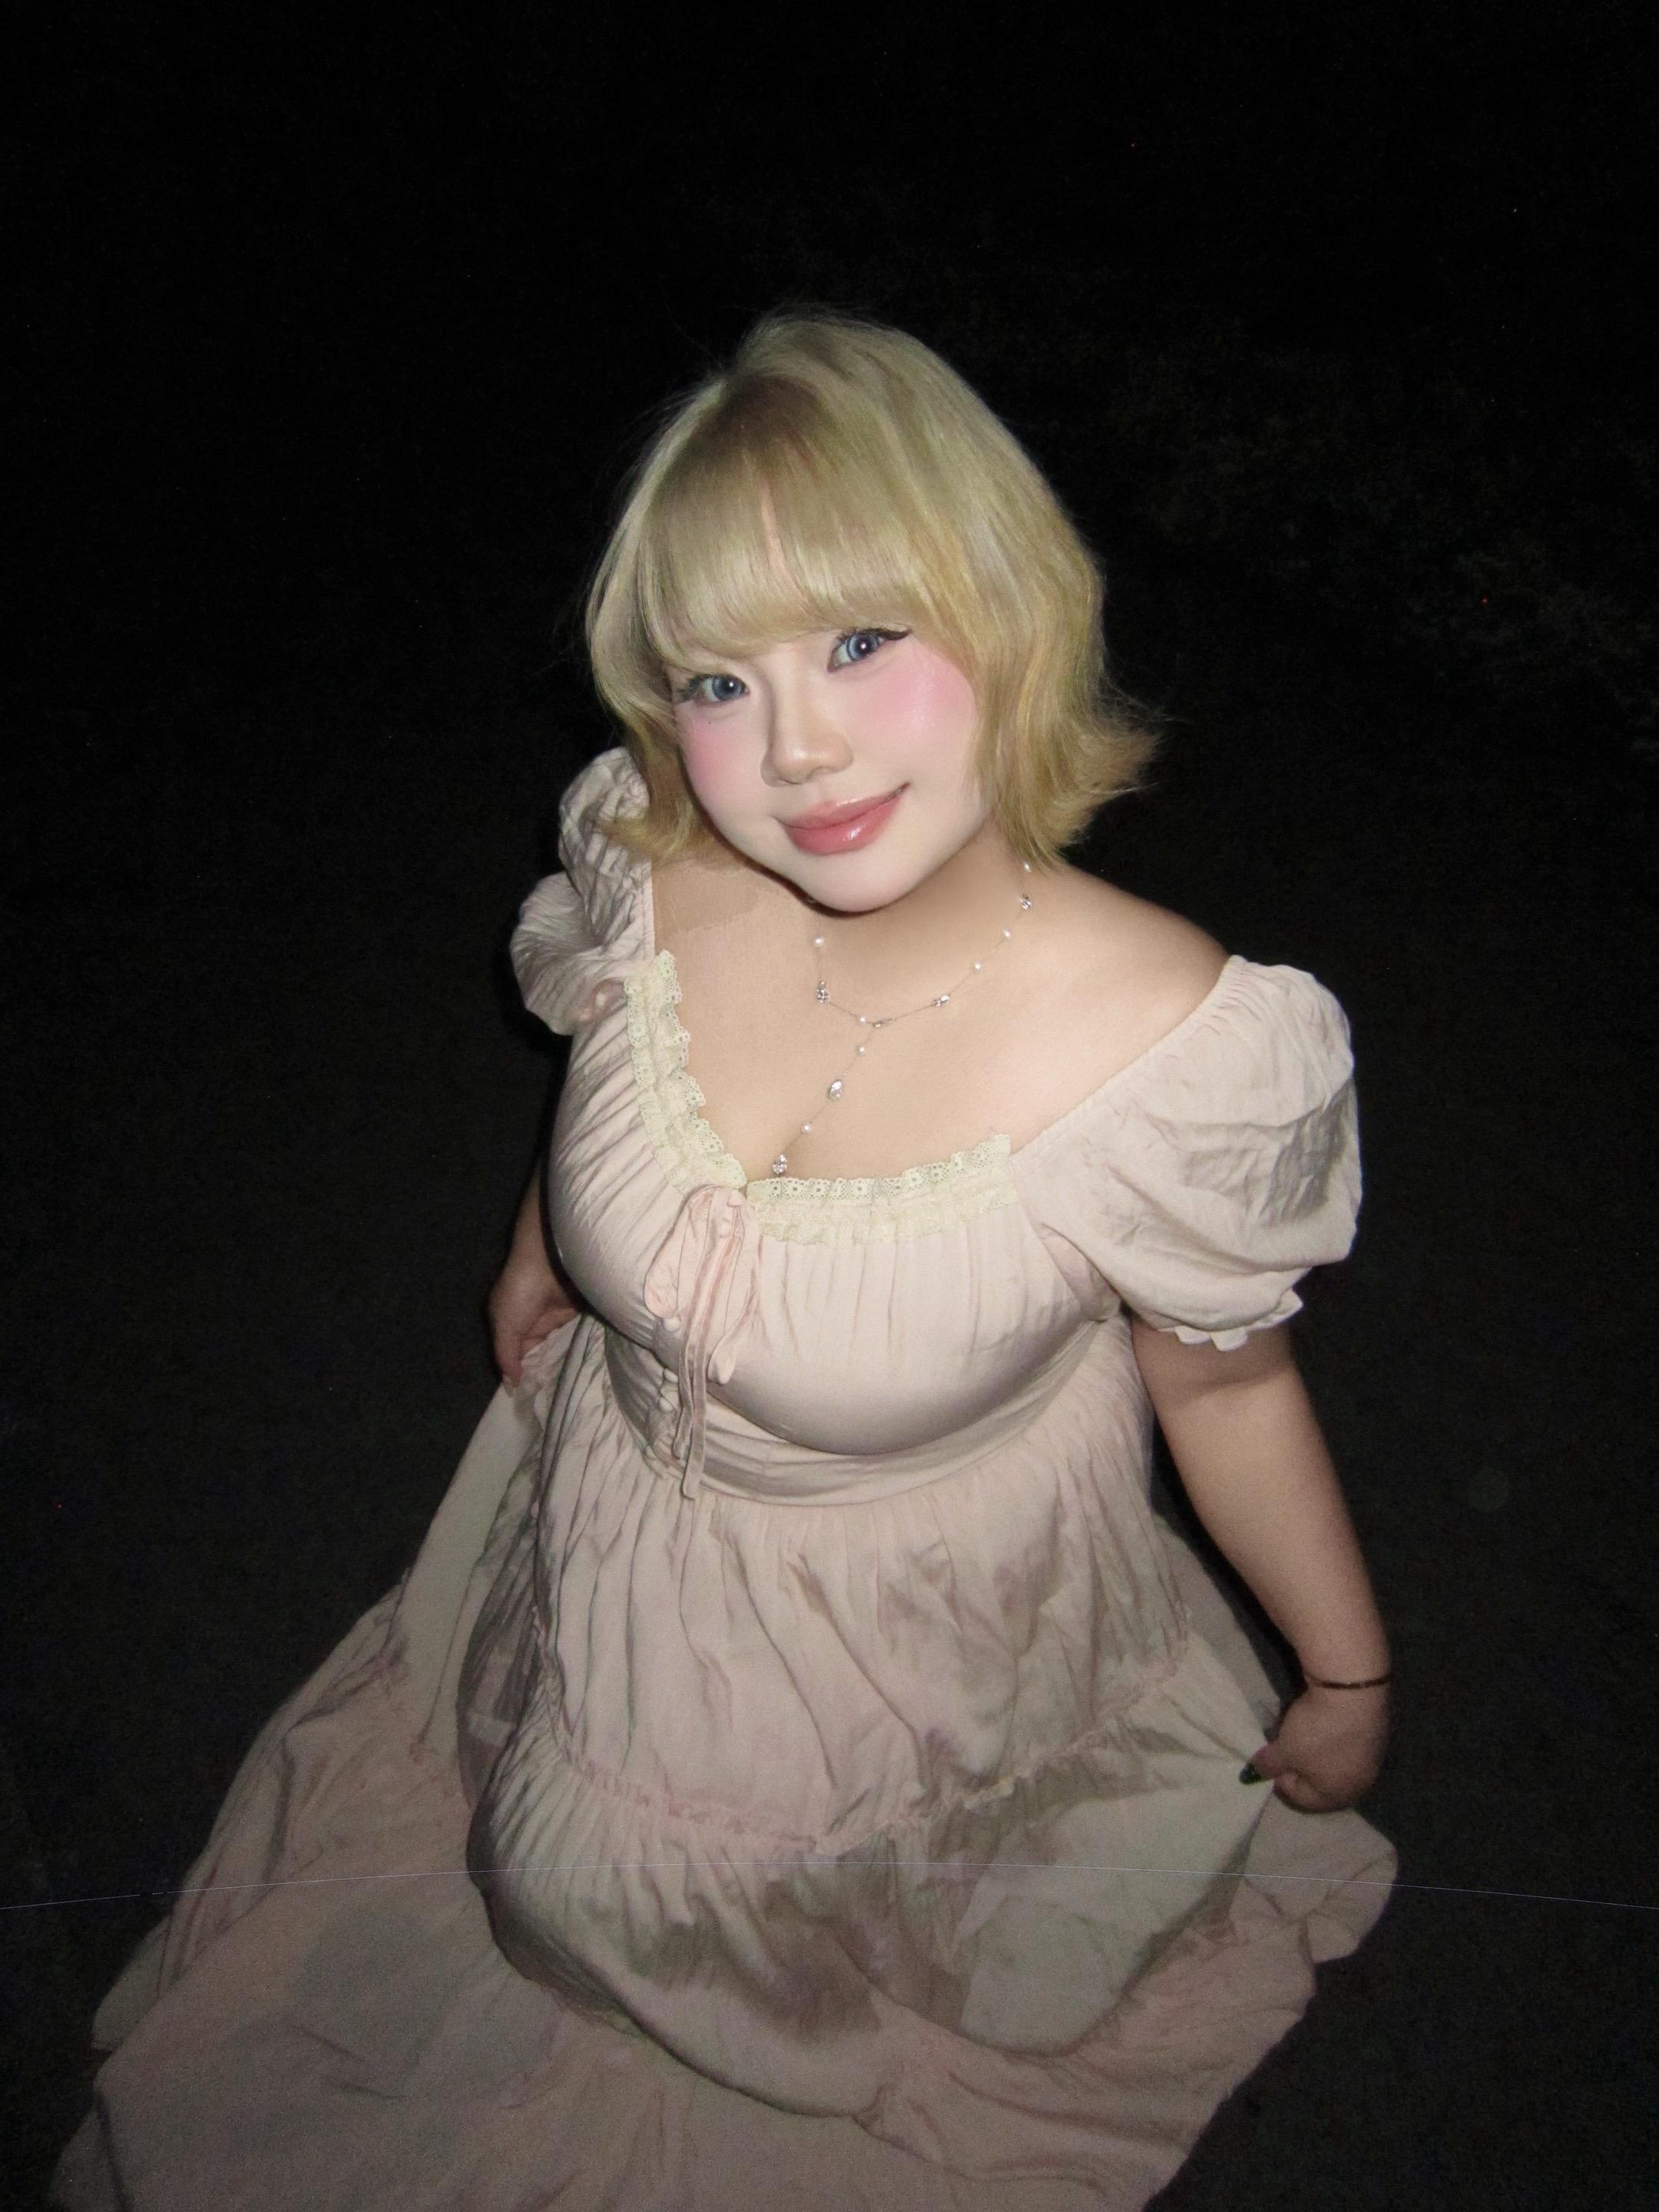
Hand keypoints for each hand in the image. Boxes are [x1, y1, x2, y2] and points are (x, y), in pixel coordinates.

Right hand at [487, 1243, 579, 1386]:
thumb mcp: (504, 1324)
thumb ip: (506, 1354)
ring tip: (561, 1391)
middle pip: (532, 1353)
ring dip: (555, 1364)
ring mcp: (550, 1318)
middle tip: (546, 1399)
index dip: (517, 1373)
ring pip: (552, 1348)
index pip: (510, 1354)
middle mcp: (527, 1321)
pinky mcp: (571, 1315)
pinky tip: (575, 1371)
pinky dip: (571, 1352)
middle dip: (538, 1371)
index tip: (525, 1398)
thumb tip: (511, 1383)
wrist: (552, 1260)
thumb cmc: (520, 1291)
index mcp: (506, 1321)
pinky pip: (570, 1339)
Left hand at [1246, 1683, 1389, 1812]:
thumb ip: (1268, 1765)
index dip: (1279, 1778)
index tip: (1268, 1758)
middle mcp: (1359, 1782)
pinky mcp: (1373, 1730)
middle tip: (1280, 1743)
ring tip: (1294, 1726)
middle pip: (1319, 1778)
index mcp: (1338, 1795)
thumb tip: (1256, 1772)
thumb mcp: (1284, 1750)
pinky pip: (1342, 1738)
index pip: (1301, 1797)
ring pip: (1331, 1757)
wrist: (1354, 1690)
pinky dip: (1327, 1731)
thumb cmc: (1317, 1732)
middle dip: (1295, 1761)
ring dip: (1310, 1745)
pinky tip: (1315, 1716)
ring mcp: (1369, 1756)